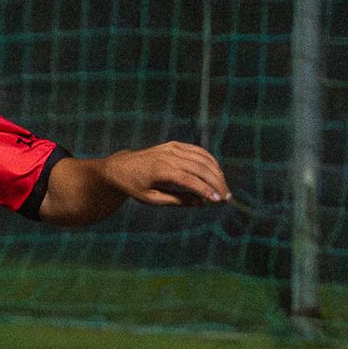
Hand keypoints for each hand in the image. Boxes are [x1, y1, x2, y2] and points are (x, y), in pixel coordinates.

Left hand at [105, 142, 230, 206]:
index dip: (206, 190)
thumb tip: (201, 203)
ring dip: (217, 172)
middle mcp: (168, 156)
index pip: (189, 180)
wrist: (120, 167)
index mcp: (160, 171)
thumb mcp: (152, 199)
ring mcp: (172, 148)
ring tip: (224, 188)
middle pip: (199, 168)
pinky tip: (217, 172)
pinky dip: (210, 161)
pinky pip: (198, 151)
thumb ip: (177, 201)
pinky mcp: (175, 144)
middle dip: (216, 183)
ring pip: (202, 158)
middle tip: (227, 198)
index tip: (218, 201)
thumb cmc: (135, 187)